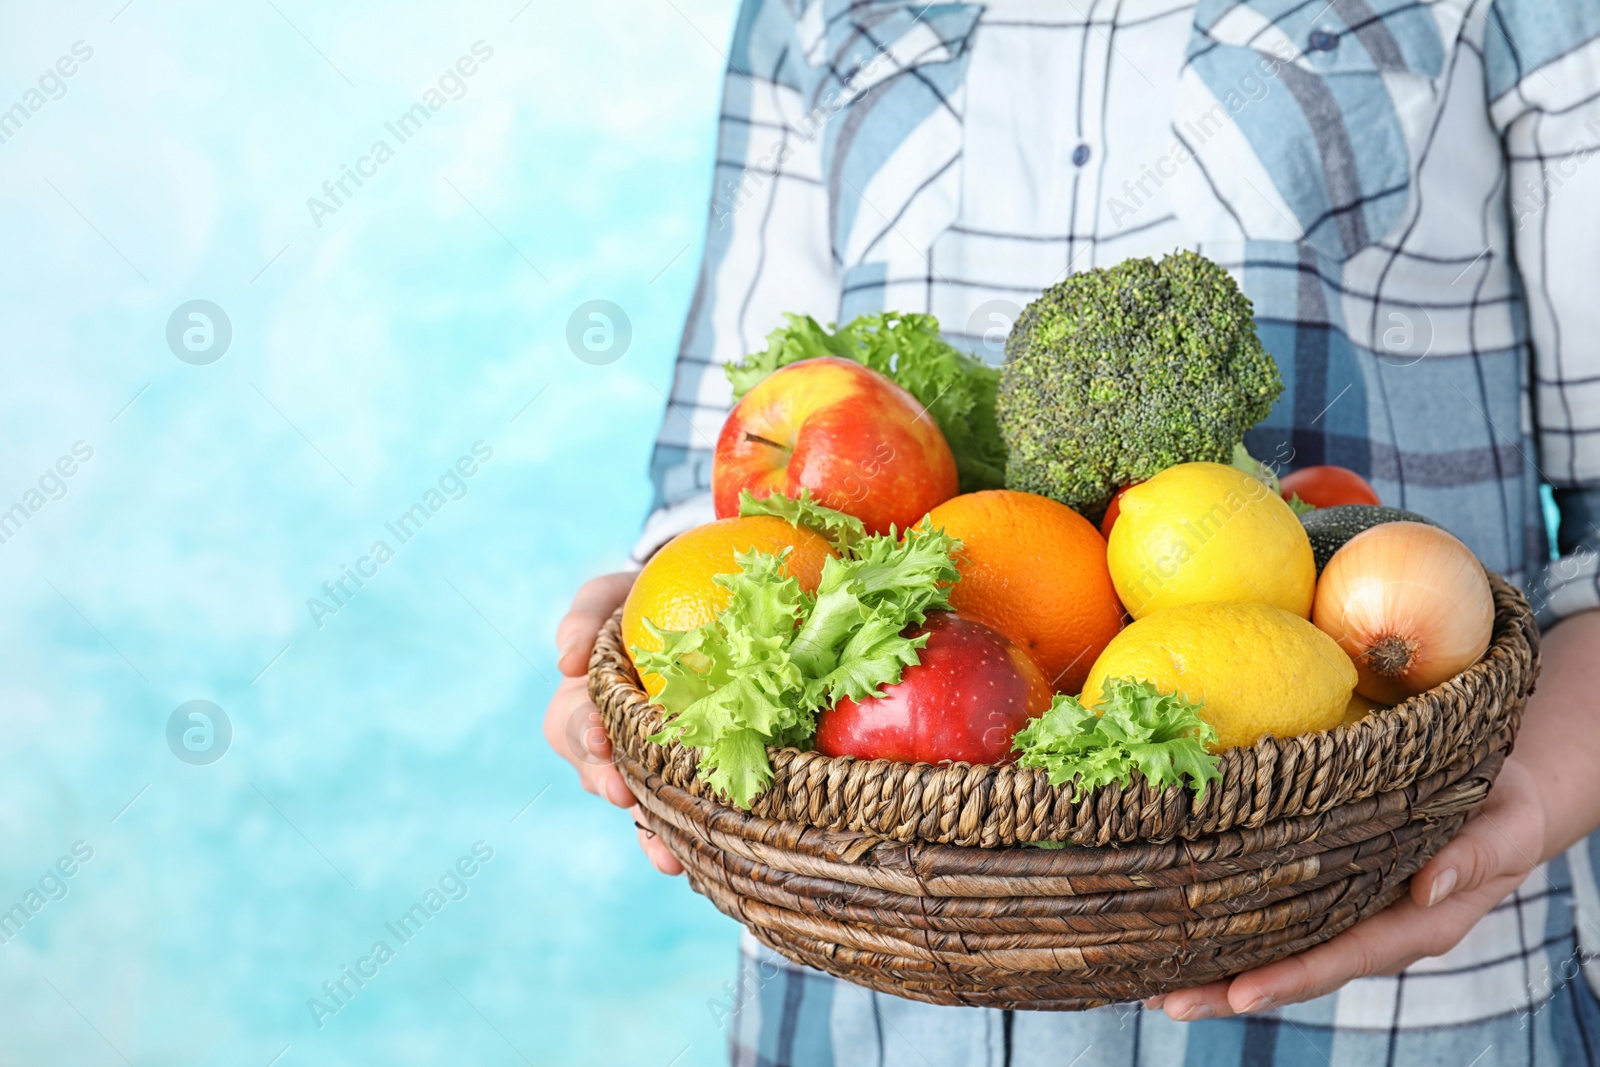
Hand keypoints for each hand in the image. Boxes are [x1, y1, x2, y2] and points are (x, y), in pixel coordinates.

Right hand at [542, 571, 683, 875]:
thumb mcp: (609, 595)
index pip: (572, 725)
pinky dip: (683, 840)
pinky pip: (679, 815)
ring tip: (668, 856)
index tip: (601, 737)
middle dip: (611, 787)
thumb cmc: (645, 598)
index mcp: (583, 701)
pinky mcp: (685, 776)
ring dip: (648, 832)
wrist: (701, 609)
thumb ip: (585, 615)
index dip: (584, 734)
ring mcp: (644, 762)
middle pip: (598, 774)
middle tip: (626, 796)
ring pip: (637, 805)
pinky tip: (700, 862)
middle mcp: (607, 741)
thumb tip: (566, 659)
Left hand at [1146, 755, 1545, 1020]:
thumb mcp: (1504, 827)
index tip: (1239, 994)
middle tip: (1164, 1001)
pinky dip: (1222, 923)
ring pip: (1271, 947)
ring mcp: (1341, 911)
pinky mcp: (1321, 884)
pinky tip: (1170, 926)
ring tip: (1147, 982)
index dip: (1290, 977)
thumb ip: (1476, 856)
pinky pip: (1269, 912)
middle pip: (1292, 968)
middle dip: (1227, 989)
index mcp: (1414, 926)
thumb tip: (1430, 884)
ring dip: (1211, 967)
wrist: (1500, 800)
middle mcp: (1368, 928)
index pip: (1343, 958)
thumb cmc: (1504, 809)